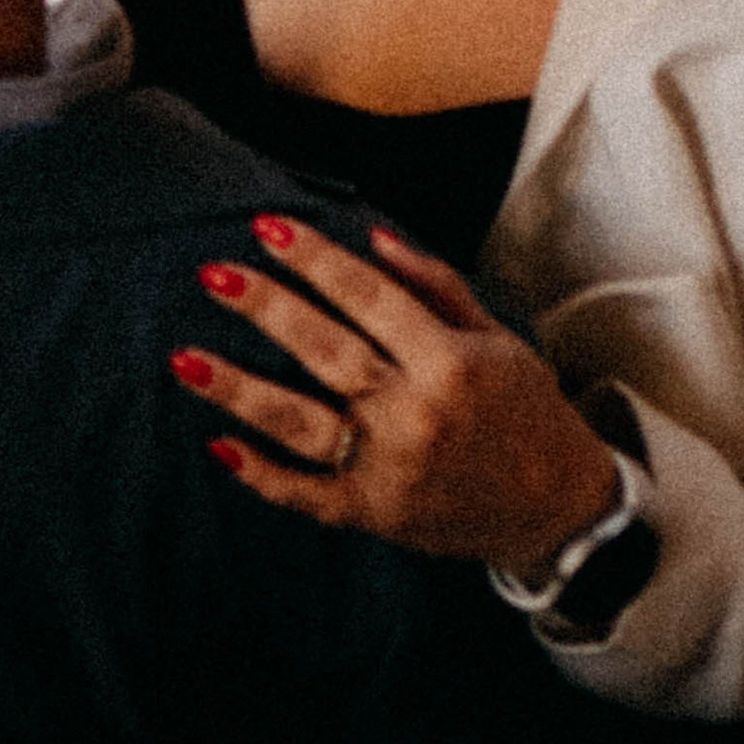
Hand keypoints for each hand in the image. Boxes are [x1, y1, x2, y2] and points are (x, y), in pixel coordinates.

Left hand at [172, 213, 620, 575]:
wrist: (557, 509)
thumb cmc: (527, 410)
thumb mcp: (496, 337)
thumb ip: (434, 285)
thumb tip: (371, 238)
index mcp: (448, 363)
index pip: (368, 297)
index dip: (315, 259)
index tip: (266, 227)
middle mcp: (416, 414)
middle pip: (326, 352)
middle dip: (266, 308)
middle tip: (213, 274)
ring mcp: (391, 470)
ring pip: (302, 425)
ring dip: (239, 391)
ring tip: (185, 359)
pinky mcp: (376, 516)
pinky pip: (308, 496)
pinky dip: (263, 475)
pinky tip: (219, 446)